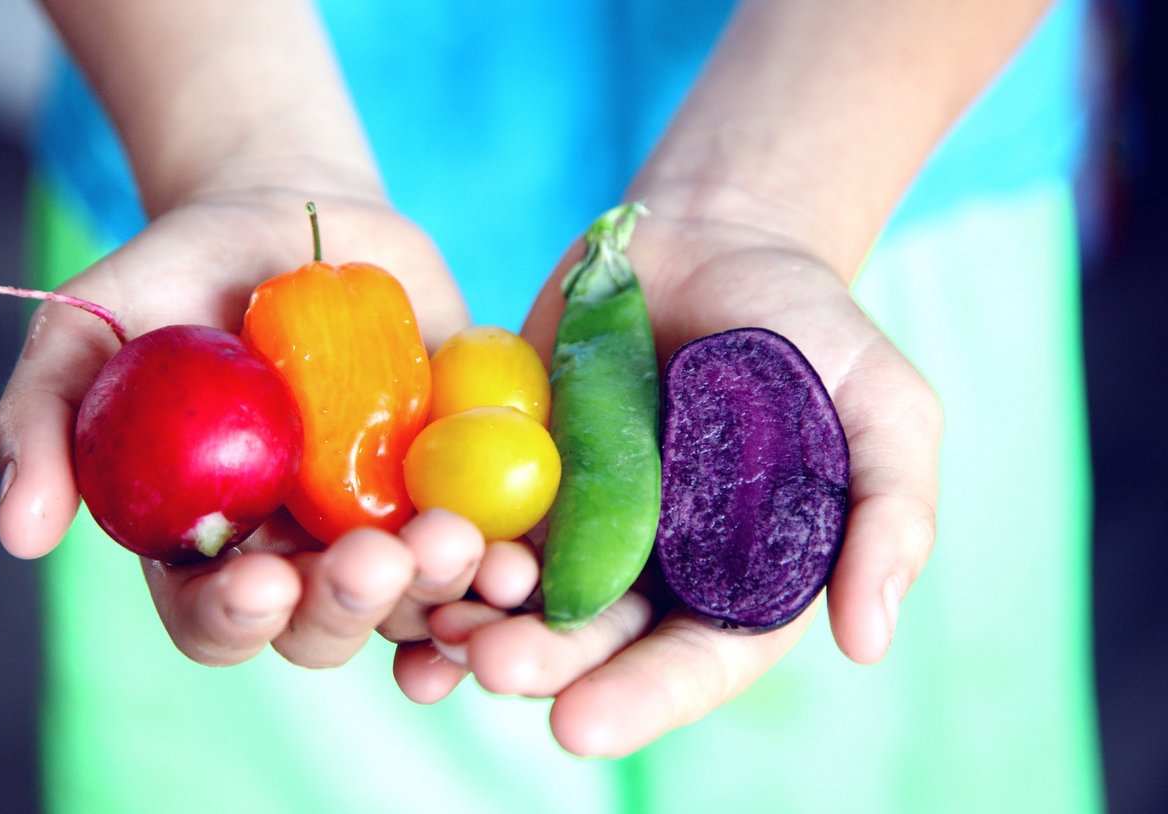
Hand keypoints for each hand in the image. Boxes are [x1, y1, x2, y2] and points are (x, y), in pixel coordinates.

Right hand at [0, 190, 481, 667]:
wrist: (293, 213)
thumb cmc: (176, 274)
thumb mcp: (88, 326)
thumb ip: (44, 419)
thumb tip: (20, 534)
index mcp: (205, 542)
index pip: (213, 618)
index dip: (235, 619)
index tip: (263, 580)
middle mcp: (297, 552)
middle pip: (324, 626)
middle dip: (351, 605)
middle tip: (377, 558)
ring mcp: (381, 522)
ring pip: (414, 600)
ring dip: (440, 592)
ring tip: (460, 544)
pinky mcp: (454, 482)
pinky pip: (487, 545)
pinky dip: (504, 565)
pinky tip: (520, 559)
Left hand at [397, 200, 942, 755]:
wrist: (715, 240)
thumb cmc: (811, 330)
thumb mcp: (883, 406)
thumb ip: (889, 513)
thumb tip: (868, 640)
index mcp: (734, 580)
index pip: (691, 661)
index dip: (640, 699)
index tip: (580, 727)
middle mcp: (647, 568)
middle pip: (589, 639)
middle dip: (540, 662)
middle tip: (491, 667)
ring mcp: (571, 518)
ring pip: (515, 593)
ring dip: (471, 619)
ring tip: (434, 629)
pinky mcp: (511, 465)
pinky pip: (467, 517)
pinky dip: (433, 547)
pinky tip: (392, 564)